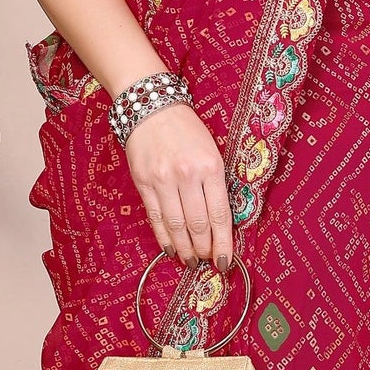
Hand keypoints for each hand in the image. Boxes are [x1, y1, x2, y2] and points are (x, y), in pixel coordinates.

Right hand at [121, 98, 234, 267]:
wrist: (152, 108)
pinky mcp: (143, 183)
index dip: (223, 244)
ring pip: (176, 226)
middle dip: (204, 249)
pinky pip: (155, 218)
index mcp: (210, 167)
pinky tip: (171, 249)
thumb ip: (216, 184)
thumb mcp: (212, 151)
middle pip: (198, 225)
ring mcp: (162, 181)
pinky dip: (164, 237)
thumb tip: (219, 222)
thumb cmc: (187, 130)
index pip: (220, 215)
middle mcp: (187, 175)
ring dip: (185, 249)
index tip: (225, 261)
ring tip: (191, 261)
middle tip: (208, 261)